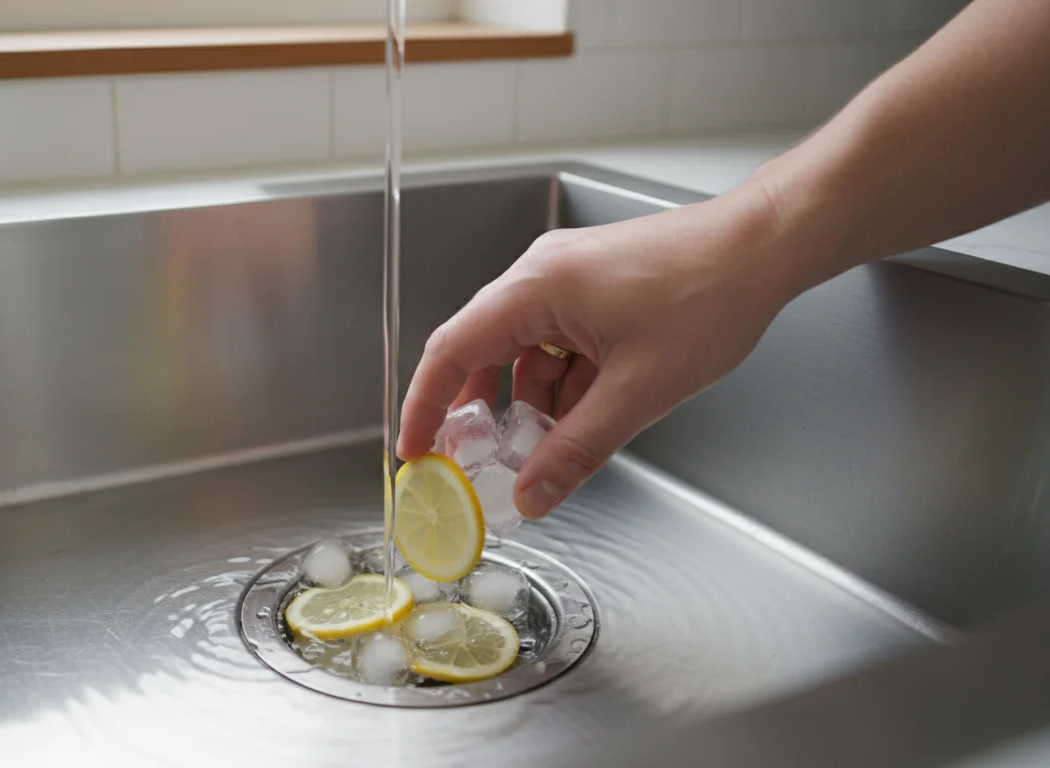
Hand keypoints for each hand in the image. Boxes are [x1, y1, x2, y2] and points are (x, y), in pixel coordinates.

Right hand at [396, 180, 814, 518]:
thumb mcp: (638, 391)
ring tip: (547, 452)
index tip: (413, 451)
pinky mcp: (594, 288)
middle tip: (473, 466)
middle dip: (480, 414)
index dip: (424, 407)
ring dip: (532, 406)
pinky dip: (564, 386)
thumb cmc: (710, 294)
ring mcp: (568, 279)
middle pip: (483, 352)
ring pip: (526, 355)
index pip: (450, 351)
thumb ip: (577, 450)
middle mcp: (541, 276)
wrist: (768, 245)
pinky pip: (559, 345)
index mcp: (535, 289)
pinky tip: (585, 419)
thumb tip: (532, 496)